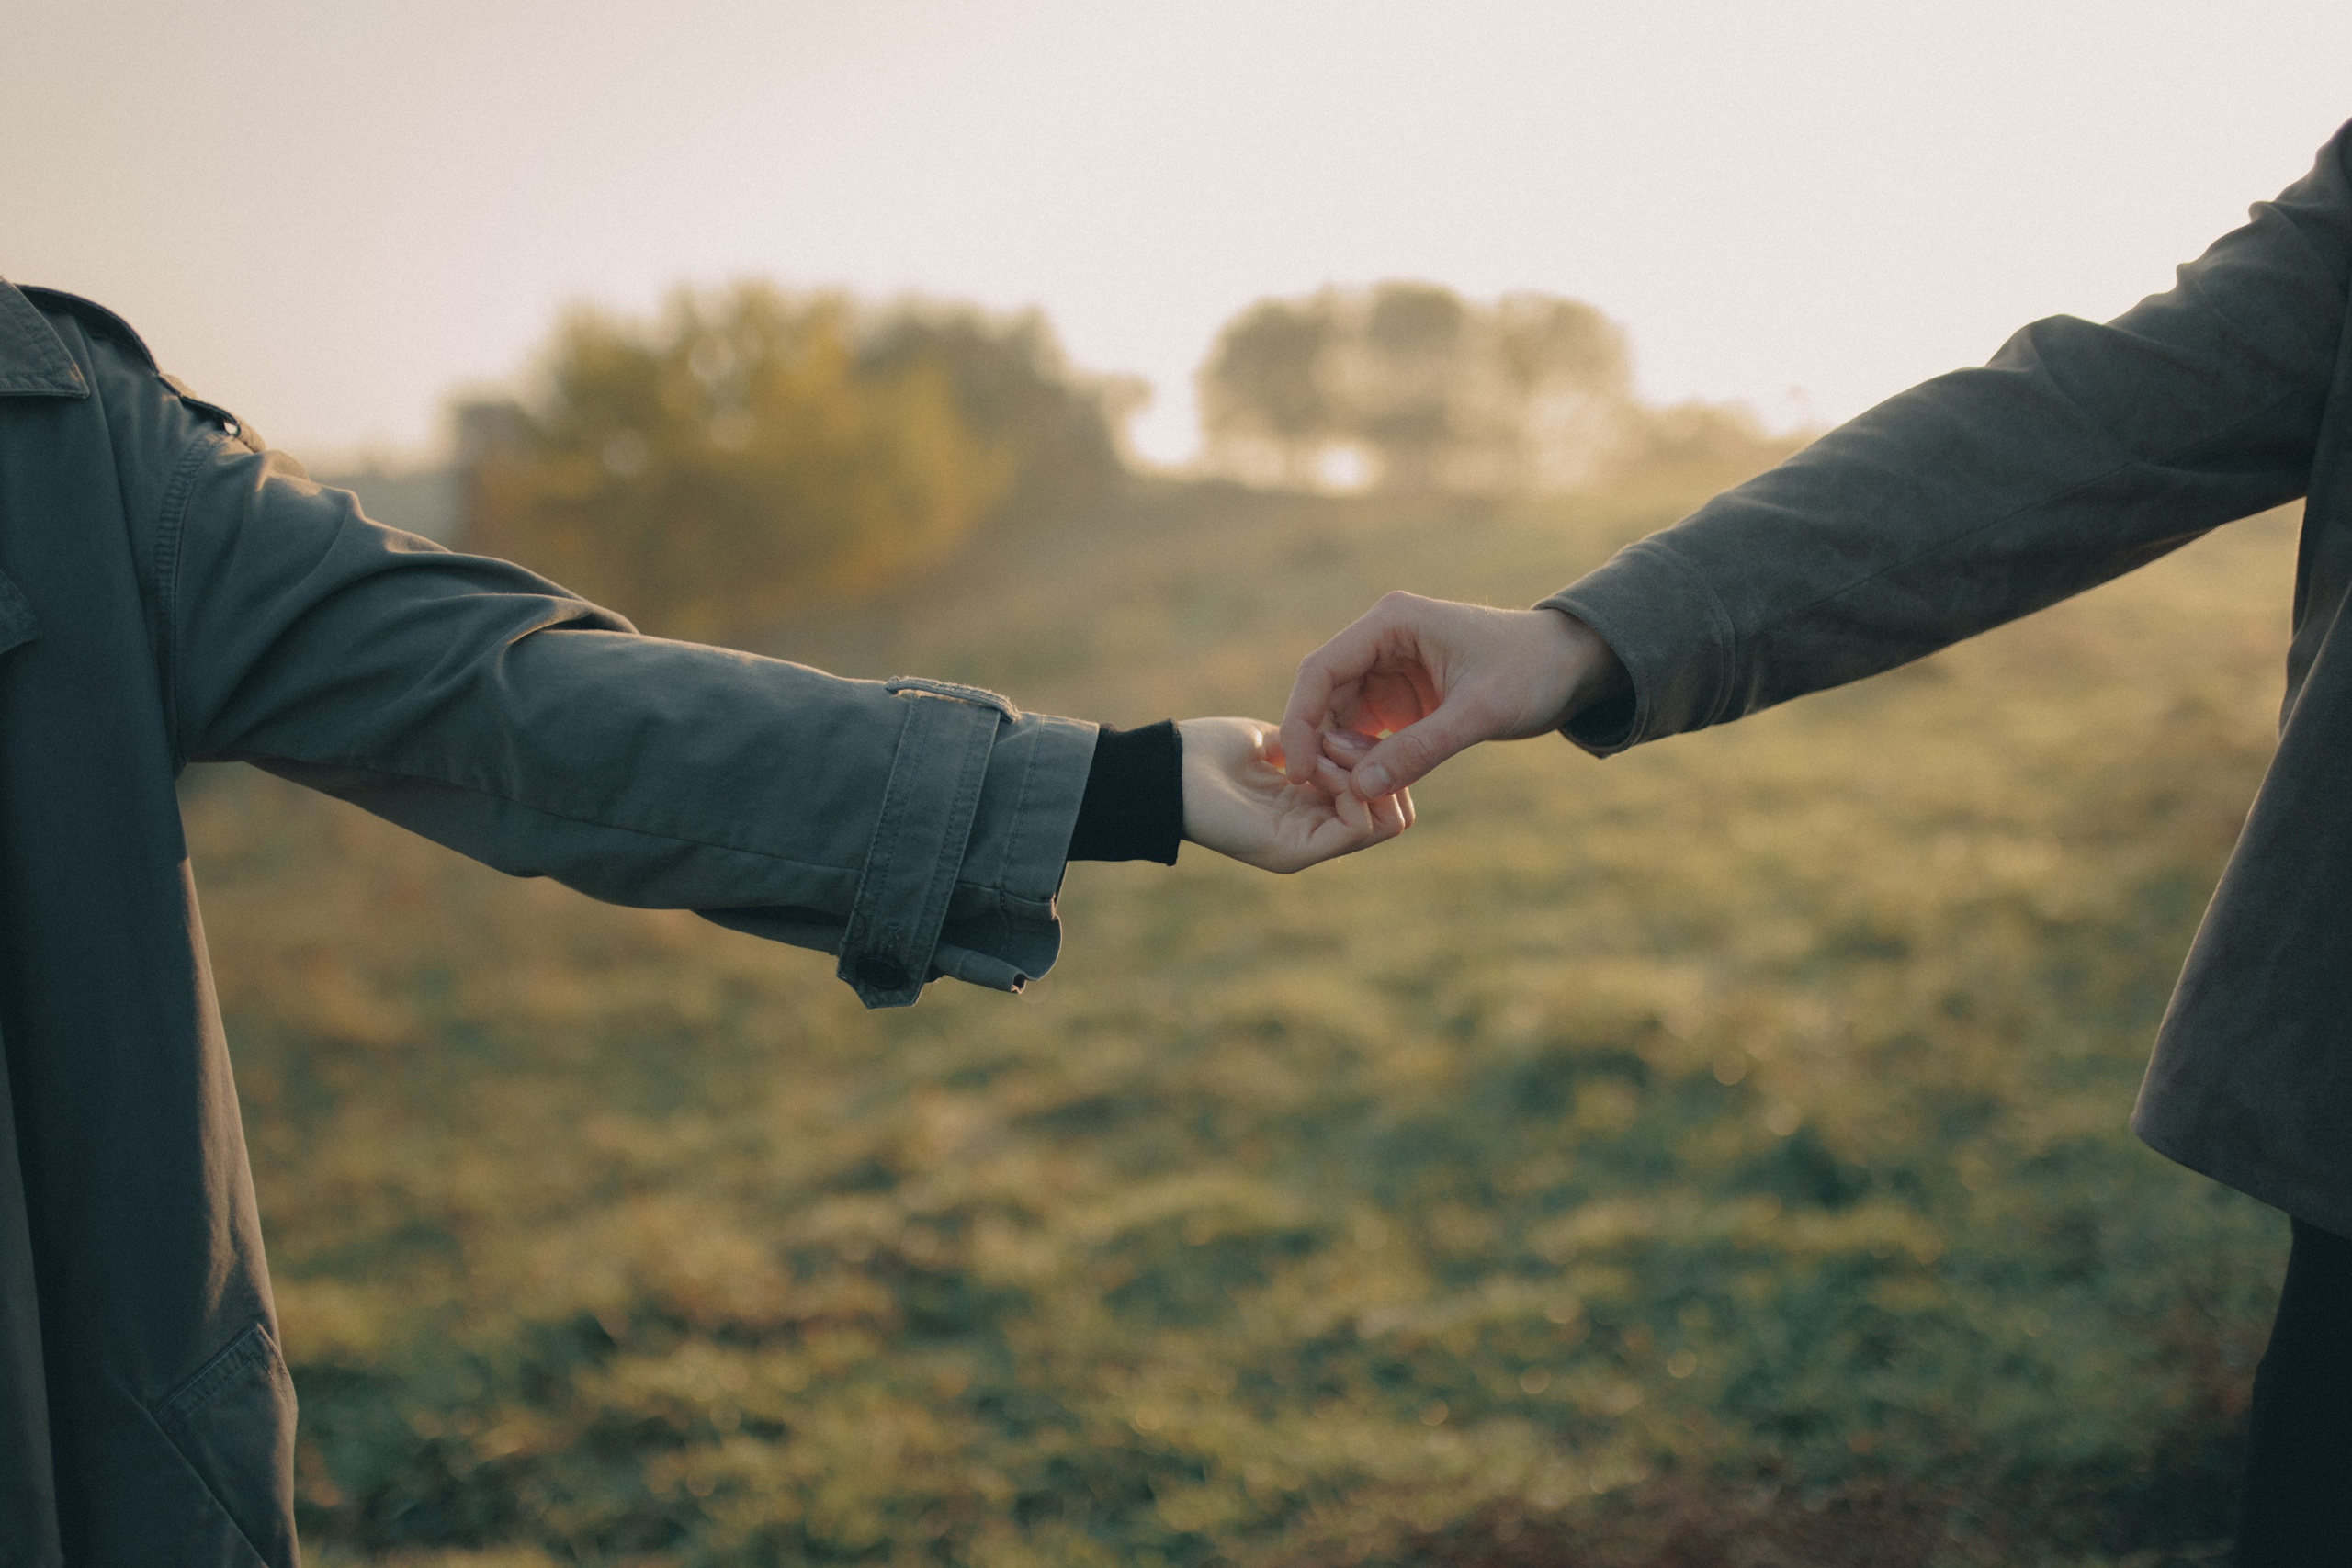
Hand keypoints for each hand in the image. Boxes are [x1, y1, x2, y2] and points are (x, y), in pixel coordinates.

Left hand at [1179, 717, 1411, 872]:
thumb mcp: (1277, 739)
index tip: (1342, 729)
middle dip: (1378, 765)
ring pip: (1383, 823)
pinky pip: (1356, 828)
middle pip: (1392, 814)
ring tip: (1327, 751)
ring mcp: (1307, 848)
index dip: (1373, 758)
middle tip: (1340, 740)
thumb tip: (1348, 736)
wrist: (1166, 768)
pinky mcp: (1294, 854)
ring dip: (1364, 774)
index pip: (1378, 797)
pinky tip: (1320, 767)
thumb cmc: (1207, 750)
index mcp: (1311, 808)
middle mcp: (1315, 834)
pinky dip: (1350, 789)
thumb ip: (1315, 744)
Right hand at [1281, 593, 1627, 798]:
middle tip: (1323, 794)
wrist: (1573, 667)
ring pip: (1339, 716)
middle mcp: (1380, 639)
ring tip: (1352, 794)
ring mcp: (1387, 667)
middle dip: (1319, 744)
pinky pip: (1364, 729)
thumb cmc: (1533, 673)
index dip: (1302, 721)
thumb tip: (1360, 788)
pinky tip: (1371, 786)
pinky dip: (1362, 759)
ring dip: (1340, 755)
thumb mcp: (1481, 713)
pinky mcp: (1400, 695)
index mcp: (1391, 622)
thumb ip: (1420, 749)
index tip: (1298, 771)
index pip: (1321, 670)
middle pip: (1323, 694)